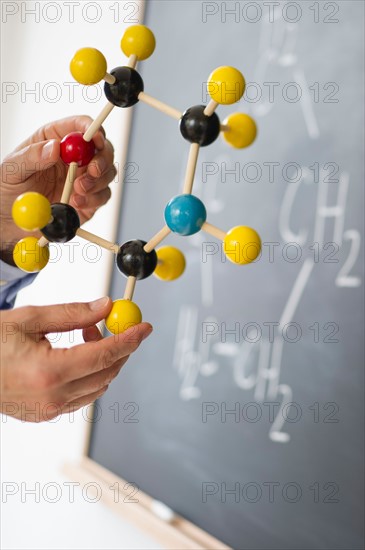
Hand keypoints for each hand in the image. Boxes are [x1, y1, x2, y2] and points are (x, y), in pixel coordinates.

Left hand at [0, 116, 116, 261]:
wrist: (12, 222)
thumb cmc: (8, 190)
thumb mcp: (12, 170)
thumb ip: (31, 157)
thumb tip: (54, 148)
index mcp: (54, 139)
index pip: (79, 125)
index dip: (91, 128)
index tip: (95, 137)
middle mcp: (73, 157)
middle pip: (101, 147)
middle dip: (102, 158)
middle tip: (92, 171)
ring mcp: (83, 178)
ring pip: (107, 171)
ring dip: (97, 181)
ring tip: (77, 191)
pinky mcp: (90, 199)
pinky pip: (103, 195)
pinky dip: (94, 199)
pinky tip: (76, 203)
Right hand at [0, 297, 151, 421]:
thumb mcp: (28, 319)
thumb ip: (72, 314)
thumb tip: (105, 306)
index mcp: (49, 372)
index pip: (105, 355)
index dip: (130, 339)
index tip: (144, 326)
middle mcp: (52, 398)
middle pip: (107, 373)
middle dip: (118, 347)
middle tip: (109, 322)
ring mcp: (48, 411)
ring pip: (98, 387)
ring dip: (103, 360)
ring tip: (84, 334)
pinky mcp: (44, 414)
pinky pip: (81, 396)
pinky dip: (89, 374)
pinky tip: (74, 354)